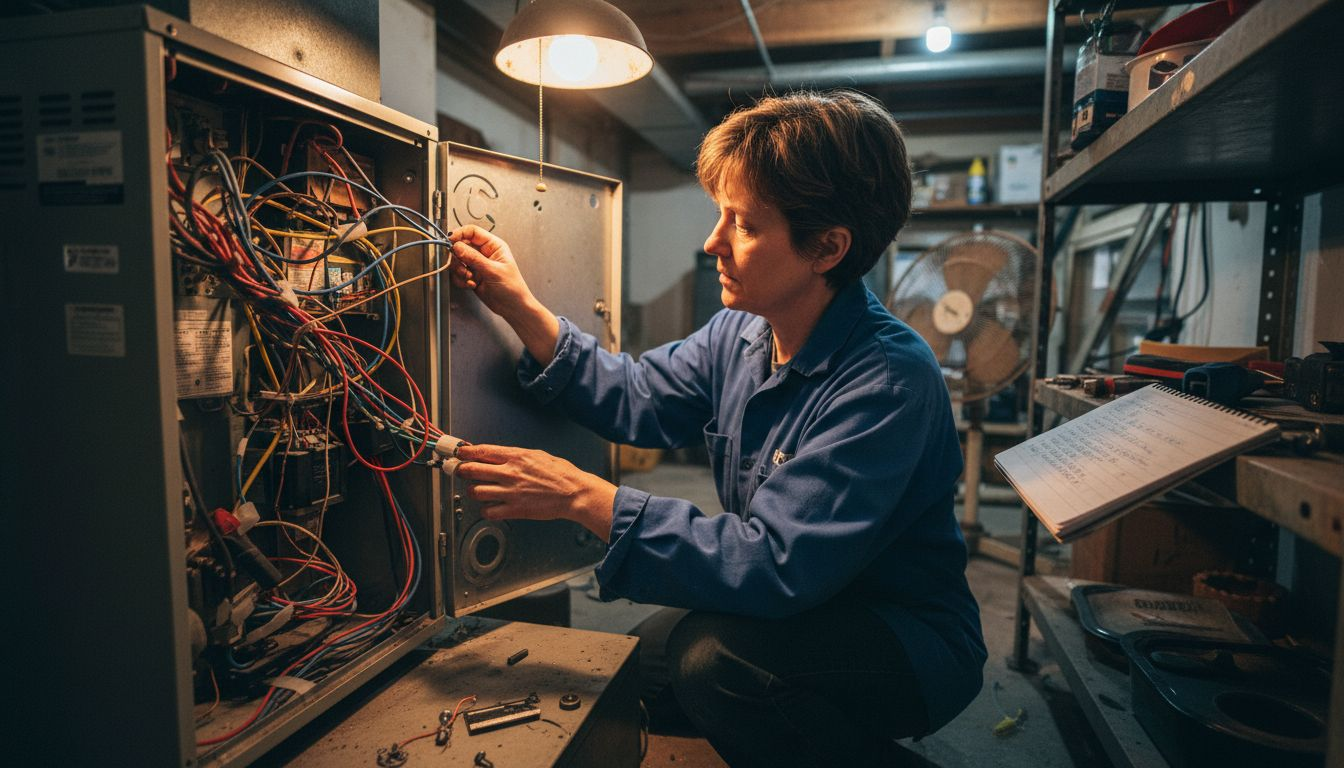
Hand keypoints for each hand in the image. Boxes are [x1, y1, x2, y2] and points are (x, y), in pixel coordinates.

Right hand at [448, 225, 532, 319]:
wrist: (513, 307)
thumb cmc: (512, 288)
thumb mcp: (492, 271)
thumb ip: (473, 258)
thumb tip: (457, 246)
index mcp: (493, 245)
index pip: (472, 231)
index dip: (460, 234)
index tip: (450, 242)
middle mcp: (484, 253)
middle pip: (461, 245)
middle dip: (458, 257)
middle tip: (463, 267)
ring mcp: (477, 264)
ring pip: (458, 260)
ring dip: (460, 270)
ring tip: (470, 278)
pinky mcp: (473, 276)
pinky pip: (459, 273)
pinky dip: (461, 280)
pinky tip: (471, 285)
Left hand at [455, 443, 616, 540]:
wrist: (574, 493)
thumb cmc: (561, 474)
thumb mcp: (537, 455)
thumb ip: (515, 455)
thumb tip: (497, 454)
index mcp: (515, 456)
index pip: (479, 451)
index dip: (463, 452)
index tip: (457, 453)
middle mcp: (509, 473)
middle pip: (471, 470)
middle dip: (460, 470)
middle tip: (459, 471)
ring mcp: (510, 492)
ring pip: (475, 491)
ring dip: (473, 491)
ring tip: (478, 490)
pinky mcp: (515, 509)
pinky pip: (488, 511)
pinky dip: (486, 509)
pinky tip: (491, 506)